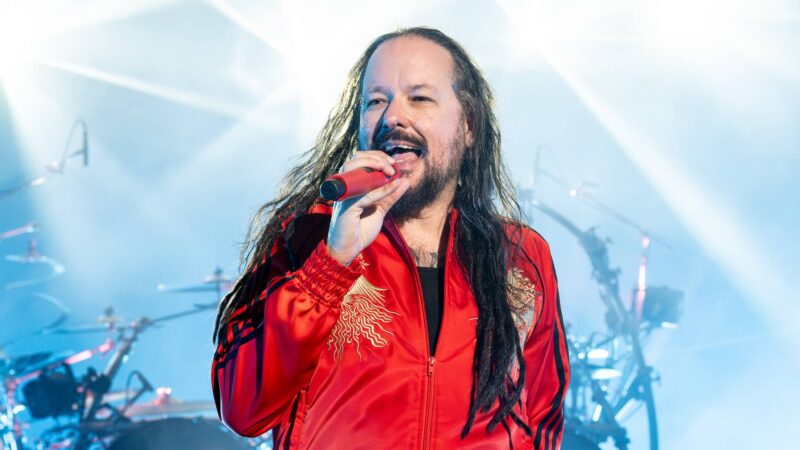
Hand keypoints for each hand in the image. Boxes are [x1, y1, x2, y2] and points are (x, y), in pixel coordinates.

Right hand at [326, 150, 410, 265]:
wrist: (349, 250)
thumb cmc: (360, 230)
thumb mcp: (380, 209)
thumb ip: (390, 195)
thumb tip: (405, 180)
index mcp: (350, 186)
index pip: (358, 160)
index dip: (375, 156)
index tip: (393, 162)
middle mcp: (344, 188)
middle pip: (354, 160)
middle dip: (375, 158)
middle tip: (392, 165)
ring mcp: (343, 197)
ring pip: (353, 170)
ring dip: (375, 167)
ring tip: (391, 172)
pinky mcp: (346, 208)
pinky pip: (364, 194)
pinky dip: (381, 189)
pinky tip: (393, 187)